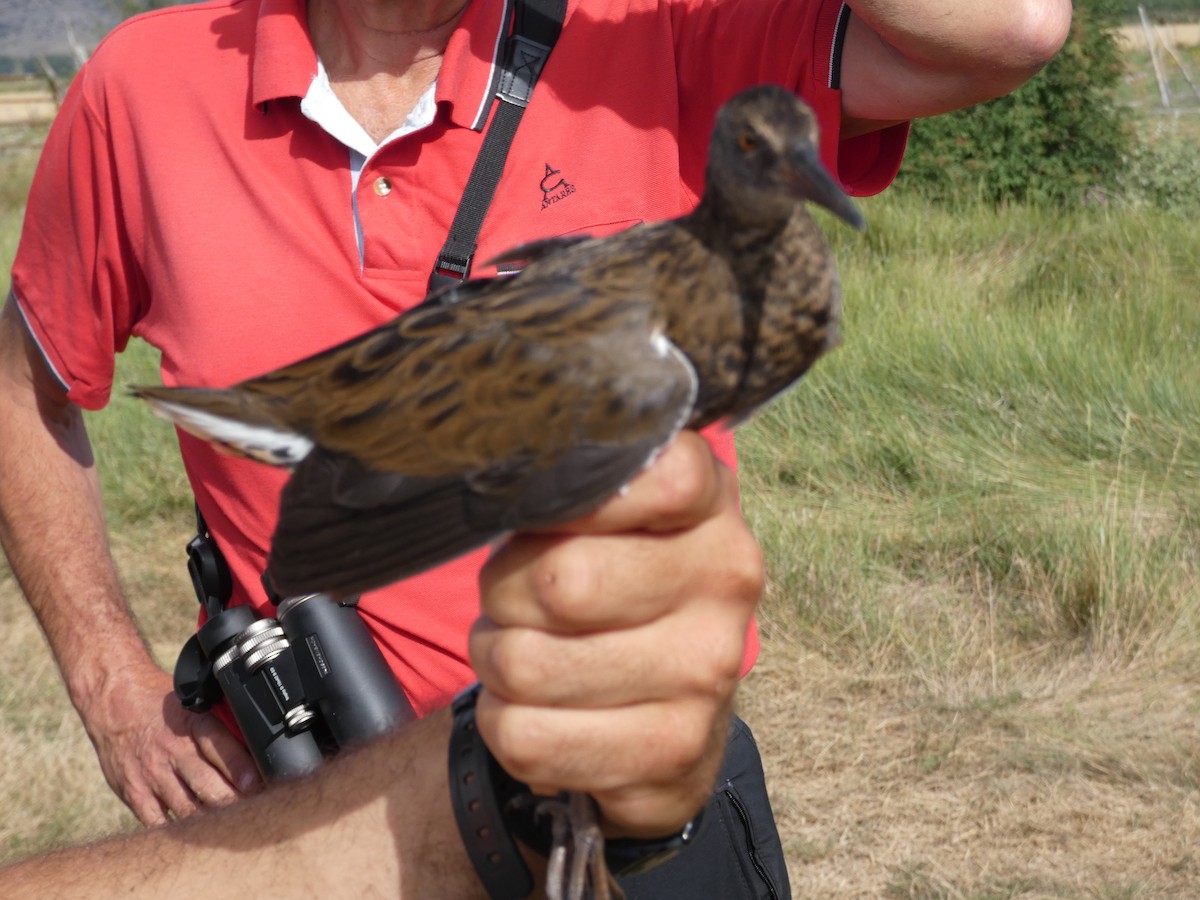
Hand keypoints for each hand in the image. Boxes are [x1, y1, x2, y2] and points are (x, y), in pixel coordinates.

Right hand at [82, 661, 260, 824]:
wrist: (113, 701)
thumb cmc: (160, 704)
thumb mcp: (195, 703)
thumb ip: (221, 725)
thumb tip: (253, 746)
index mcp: (194, 724)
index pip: (222, 750)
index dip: (243, 771)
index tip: (260, 786)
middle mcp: (174, 751)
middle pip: (209, 786)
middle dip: (234, 802)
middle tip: (253, 812)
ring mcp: (153, 775)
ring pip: (188, 809)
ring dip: (211, 820)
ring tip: (231, 826)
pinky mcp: (135, 793)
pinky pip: (159, 822)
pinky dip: (179, 830)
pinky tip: (196, 832)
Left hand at [470, 431, 762, 836]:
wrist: (669, 701)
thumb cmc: (615, 580)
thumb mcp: (612, 513)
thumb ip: (577, 484)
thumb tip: (509, 491)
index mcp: (711, 504)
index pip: (656, 478)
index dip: (575, 496)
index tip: (547, 516)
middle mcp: (725, 583)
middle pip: (561, 580)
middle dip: (504, 590)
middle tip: (514, 597)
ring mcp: (706, 671)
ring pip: (525, 664)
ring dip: (496, 659)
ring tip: (522, 650)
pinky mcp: (672, 747)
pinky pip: (525, 736)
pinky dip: (504, 721)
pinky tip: (535, 708)